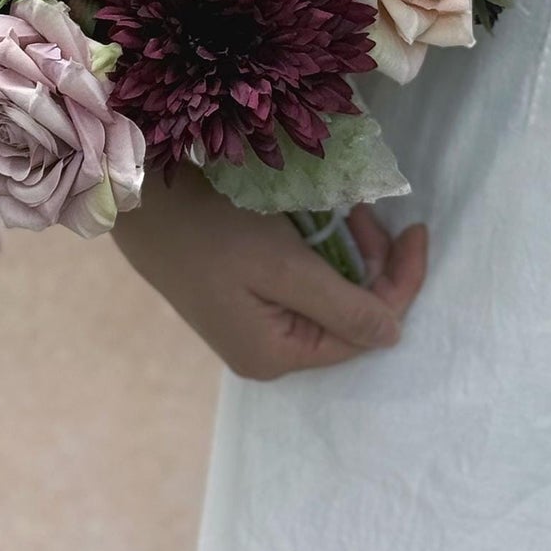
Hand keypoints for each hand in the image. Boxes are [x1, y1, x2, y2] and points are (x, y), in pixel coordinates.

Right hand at [112, 170, 428, 380]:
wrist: (133, 194)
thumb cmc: (208, 230)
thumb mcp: (284, 266)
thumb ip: (345, 306)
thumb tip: (394, 336)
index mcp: (277, 355)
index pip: (366, 329)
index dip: (399, 281)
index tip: (418, 229)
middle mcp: (265, 349)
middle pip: (346, 312)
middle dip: (367, 260)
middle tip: (365, 211)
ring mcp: (248, 321)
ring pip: (323, 290)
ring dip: (340, 247)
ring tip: (337, 206)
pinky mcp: (236, 292)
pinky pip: (294, 277)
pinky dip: (311, 245)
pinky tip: (307, 214)